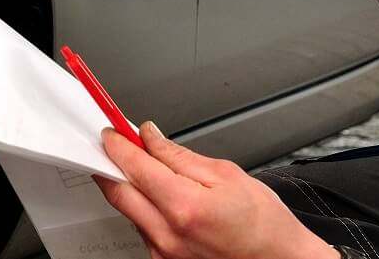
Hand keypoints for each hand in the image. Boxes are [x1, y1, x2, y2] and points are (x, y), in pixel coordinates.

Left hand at [95, 122, 335, 258]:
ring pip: (129, 211)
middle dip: (113, 165)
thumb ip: (179, 155)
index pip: (133, 166)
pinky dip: (145, 210)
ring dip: (131, 188)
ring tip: (152, 173)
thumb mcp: (226, 175)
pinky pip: (143, 229)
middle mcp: (168, 235)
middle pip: (118, 191)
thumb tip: (150, 138)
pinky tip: (164, 200)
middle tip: (116, 147)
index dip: (118, 144)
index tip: (112, 132)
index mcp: (184, 207)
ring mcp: (164, 254)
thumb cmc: (265, 226)